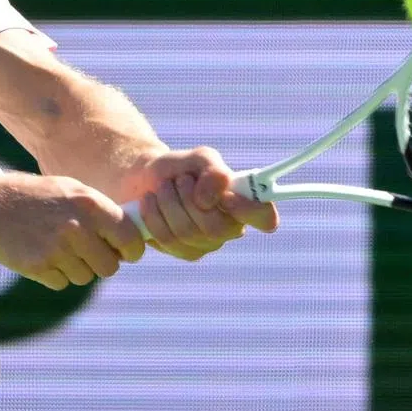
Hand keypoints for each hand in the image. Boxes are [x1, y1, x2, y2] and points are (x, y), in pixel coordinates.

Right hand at [0, 172, 145, 290]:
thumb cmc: (38, 196)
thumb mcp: (72, 190)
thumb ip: (102, 211)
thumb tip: (133, 237)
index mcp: (90, 205)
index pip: (130, 240)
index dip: (132, 250)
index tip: (126, 253)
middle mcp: (77, 227)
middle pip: (110, 267)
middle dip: (102, 263)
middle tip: (88, 251)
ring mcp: (57, 249)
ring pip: (85, 277)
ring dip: (77, 268)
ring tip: (58, 247)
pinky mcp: (39, 267)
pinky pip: (62, 283)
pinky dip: (55, 274)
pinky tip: (42, 253)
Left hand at [129, 147, 279, 260]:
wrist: (147, 180)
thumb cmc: (181, 169)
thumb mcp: (199, 158)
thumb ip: (212, 171)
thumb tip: (210, 199)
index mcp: (243, 203)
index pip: (264, 217)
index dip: (249, 211)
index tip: (227, 196)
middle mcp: (230, 229)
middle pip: (216, 228)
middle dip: (190, 199)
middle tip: (180, 180)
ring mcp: (206, 244)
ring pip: (187, 232)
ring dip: (169, 201)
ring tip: (164, 187)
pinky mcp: (182, 252)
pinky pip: (167, 239)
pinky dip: (154, 214)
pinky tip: (150, 202)